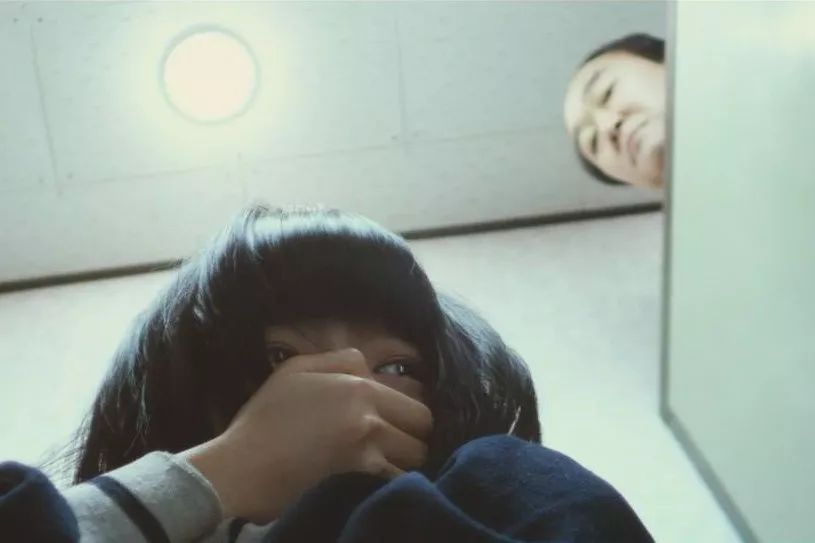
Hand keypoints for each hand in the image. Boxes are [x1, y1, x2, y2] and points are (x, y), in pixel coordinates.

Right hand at [180, 348, 432, 522]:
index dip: (410, 417)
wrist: (239, 470)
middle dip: (413, 441)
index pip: (419, 406)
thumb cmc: (264, 419)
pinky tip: (373, 484)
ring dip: (403, 465)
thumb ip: (340, 360)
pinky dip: (390, 486)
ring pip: (414, 464)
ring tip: (383, 466)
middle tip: (394, 447)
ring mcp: (365, 456)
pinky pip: (394, 486)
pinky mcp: (356, 487)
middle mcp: (370, 420)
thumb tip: (369, 367)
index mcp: (360, 388)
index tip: (400, 425)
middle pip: (423, 436)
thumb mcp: (296, 370)